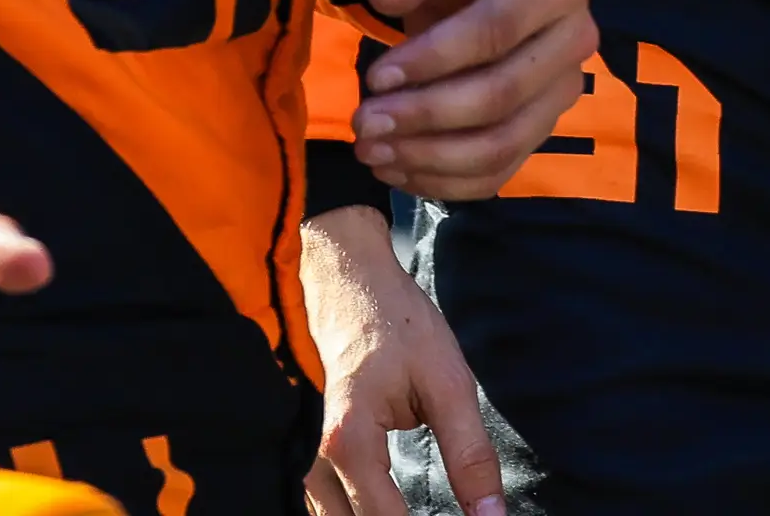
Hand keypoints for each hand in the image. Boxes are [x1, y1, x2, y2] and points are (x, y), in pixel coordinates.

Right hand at [301, 202, 504, 515]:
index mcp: (350, 442)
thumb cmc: (396, 322)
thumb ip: (469, 455)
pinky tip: (391, 510)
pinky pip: (327, 509)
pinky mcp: (302, 456)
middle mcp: (312, 460)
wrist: (345, 278)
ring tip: (419, 512)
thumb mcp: (447, 382)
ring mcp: (300, 459)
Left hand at [351, 0, 597, 201]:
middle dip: (427, 116)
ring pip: (504, 143)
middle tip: (363, 122)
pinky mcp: (543, 122)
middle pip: (504, 95)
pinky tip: (397, 170)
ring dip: (432, 158)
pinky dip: (447, 181)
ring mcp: (563, 87)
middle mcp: (575, 37)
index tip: (376, 75)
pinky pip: (501, 169)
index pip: (497, 29)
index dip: (435, 59)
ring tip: (372, 150)